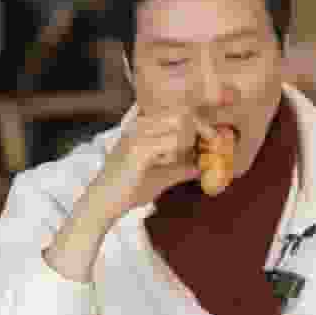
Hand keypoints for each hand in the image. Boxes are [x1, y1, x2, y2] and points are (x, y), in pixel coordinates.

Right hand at [93, 102, 216, 222]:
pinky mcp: (138, 149)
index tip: (212, 141)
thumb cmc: (130, 188)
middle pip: (184, 111)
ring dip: (189, 143)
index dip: (201, 123)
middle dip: (202, 129)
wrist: (103, 203)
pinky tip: (166, 164)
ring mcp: (138, 133)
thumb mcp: (163, 175)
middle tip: (210, 147)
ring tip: (180, 159)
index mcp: (145, 124)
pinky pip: (173, 142)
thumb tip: (205, 165)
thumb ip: (183, 167)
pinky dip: (178, 154)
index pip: (181, 110)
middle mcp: (140, 123)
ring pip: (181, 123)